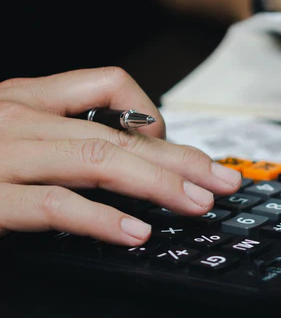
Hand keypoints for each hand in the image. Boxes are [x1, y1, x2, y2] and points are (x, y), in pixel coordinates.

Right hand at [0, 67, 240, 245]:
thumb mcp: (14, 128)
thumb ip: (64, 132)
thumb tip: (127, 155)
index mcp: (30, 98)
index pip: (111, 84)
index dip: (154, 113)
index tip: (178, 143)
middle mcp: (20, 119)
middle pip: (120, 132)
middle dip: (181, 157)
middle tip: (222, 178)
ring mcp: (2, 156)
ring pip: (98, 160)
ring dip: (158, 183)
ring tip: (198, 203)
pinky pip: (53, 205)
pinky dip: (100, 220)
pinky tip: (136, 233)